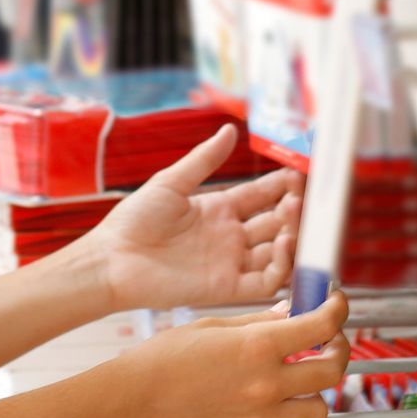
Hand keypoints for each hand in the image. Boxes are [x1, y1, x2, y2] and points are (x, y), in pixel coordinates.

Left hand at [84, 125, 303, 312]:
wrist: (112, 260)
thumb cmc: (134, 219)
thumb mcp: (171, 182)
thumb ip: (204, 159)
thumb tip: (229, 129)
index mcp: (219, 209)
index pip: (262, 195)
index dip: (282, 185)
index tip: (301, 171)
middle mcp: (230, 237)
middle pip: (275, 222)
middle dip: (293, 209)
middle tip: (304, 195)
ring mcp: (231, 262)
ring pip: (277, 252)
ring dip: (292, 235)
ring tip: (295, 214)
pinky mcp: (227, 288)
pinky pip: (265, 281)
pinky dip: (282, 267)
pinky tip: (284, 244)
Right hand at [108, 291, 349, 417]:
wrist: (129, 404)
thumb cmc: (160, 360)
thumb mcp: (209, 327)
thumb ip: (254, 323)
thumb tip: (288, 314)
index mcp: (256, 346)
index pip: (321, 325)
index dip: (338, 310)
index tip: (337, 304)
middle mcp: (265, 384)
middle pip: (331, 370)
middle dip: (336, 351)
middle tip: (328, 344)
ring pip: (318, 412)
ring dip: (314, 395)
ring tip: (299, 387)